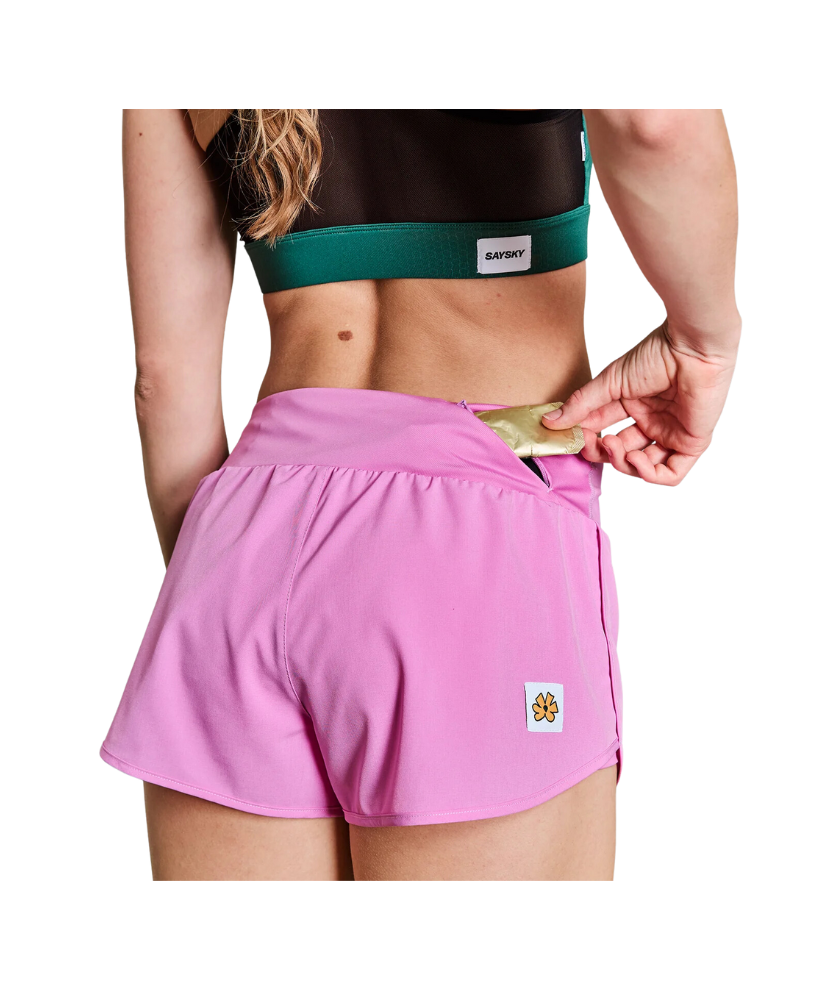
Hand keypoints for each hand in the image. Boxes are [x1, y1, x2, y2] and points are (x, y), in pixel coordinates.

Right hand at [542, 321, 737, 484]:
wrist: (692, 348)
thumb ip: (581, 405)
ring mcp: (672, 434)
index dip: (586, 439)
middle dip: (604, 454)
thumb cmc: (656, 355)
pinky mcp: (691, 444)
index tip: (572, 437)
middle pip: (621, 453)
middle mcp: (652, 422)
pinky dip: (649, 475)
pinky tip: (635, 459)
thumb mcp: (610, 382)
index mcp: (633, 406)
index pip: (602, 431)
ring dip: (623, 464)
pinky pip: (671, 474)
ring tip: (614, 446)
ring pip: (643, 467)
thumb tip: (548, 422)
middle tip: (594, 443)